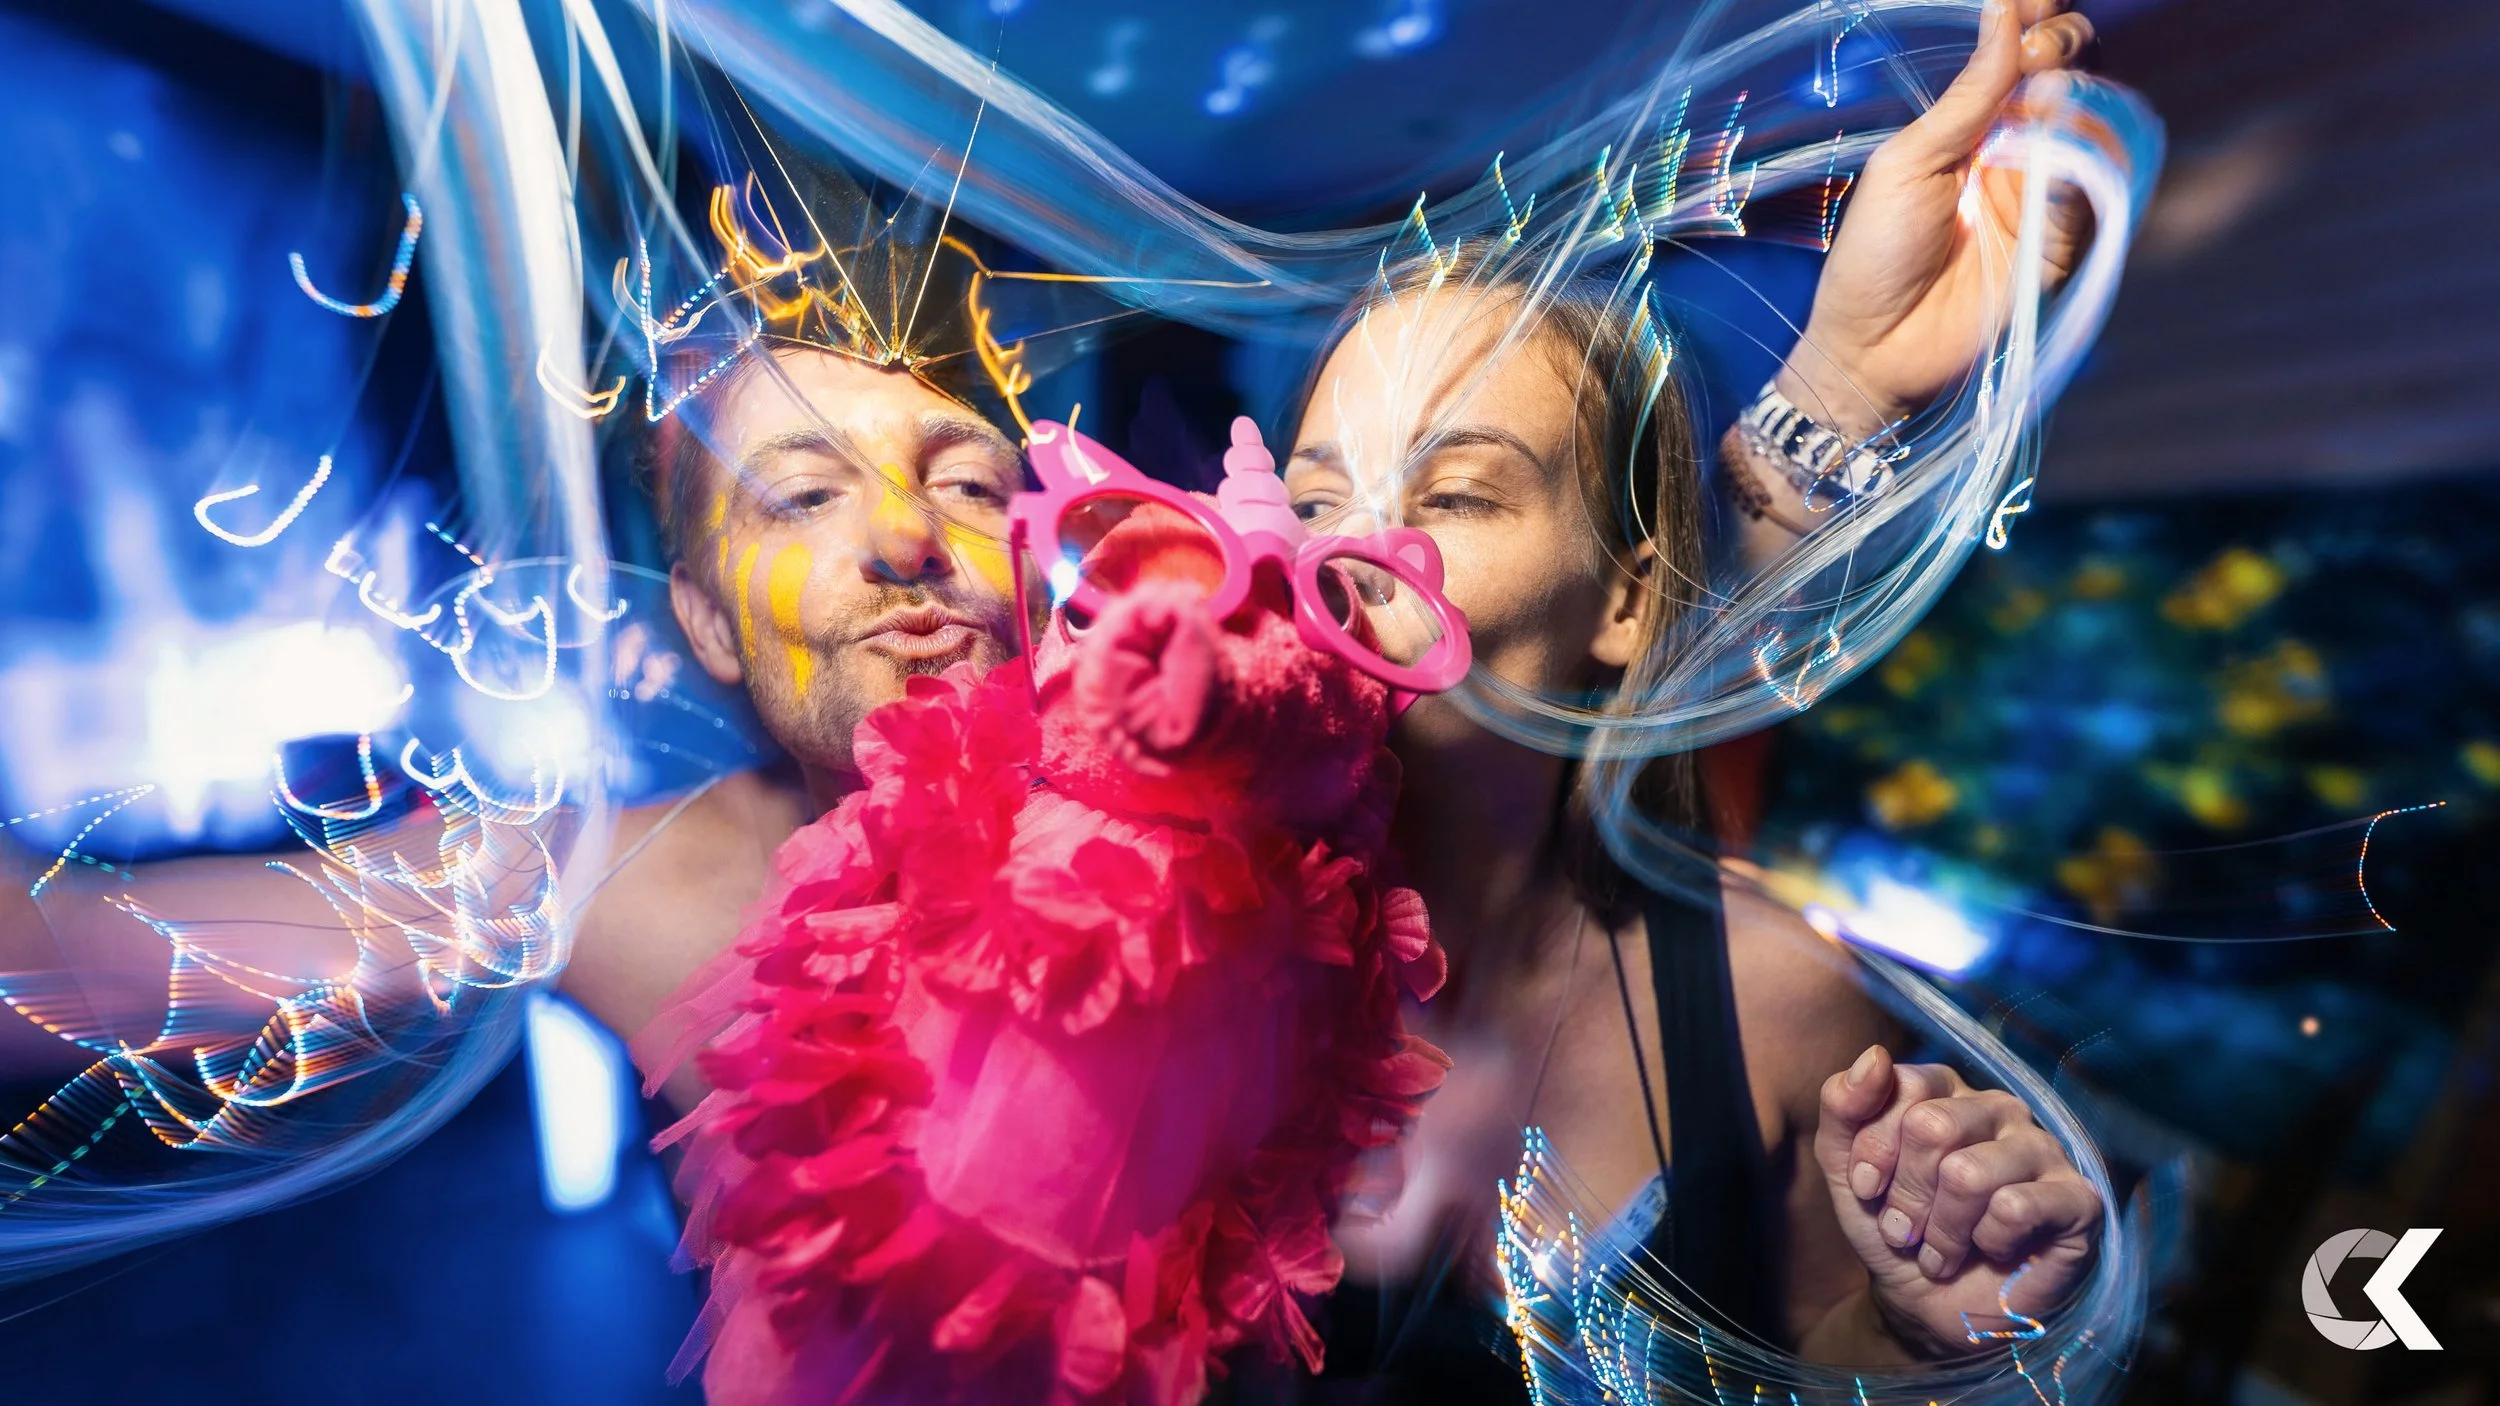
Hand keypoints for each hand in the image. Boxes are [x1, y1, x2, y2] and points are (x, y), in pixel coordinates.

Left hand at [1776, 0, 2097, 435]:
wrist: (1876, 347)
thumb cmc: (1874, 254)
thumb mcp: (1910, 162)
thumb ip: (1967, 96)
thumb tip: (2004, 10)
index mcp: (1971, 123)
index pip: (2020, 54)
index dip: (2035, 19)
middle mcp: (2015, 148)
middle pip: (2070, 74)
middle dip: (2062, 46)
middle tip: (2037, 52)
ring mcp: (2044, 191)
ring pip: (2094, 119)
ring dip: (2078, 93)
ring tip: (2043, 94)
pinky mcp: (2066, 236)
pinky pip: (2097, 181)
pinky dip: (2088, 150)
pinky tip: (2060, 136)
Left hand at [1814, 1045, 2100, 1356]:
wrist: (1929, 1309)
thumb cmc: (1895, 1229)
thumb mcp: (1846, 1170)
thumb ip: (1843, 1107)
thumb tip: (1874, 1057)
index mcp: (1946, 1090)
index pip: (1900, 1088)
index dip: (1873, 1151)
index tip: (1867, 1190)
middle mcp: (1999, 1108)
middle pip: (1932, 1128)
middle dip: (1906, 1195)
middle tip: (1907, 1228)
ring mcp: (2043, 1149)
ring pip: (1969, 1174)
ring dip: (1941, 1230)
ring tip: (1941, 1250)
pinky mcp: (2078, 1199)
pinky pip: (2015, 1207)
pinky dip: (1987, 1242)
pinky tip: (1992, 1250)